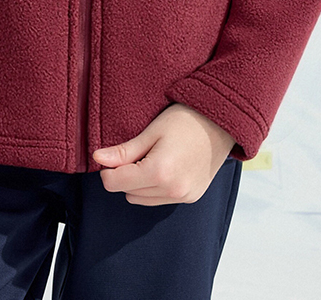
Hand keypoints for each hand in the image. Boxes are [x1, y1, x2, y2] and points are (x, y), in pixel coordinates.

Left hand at [92, 103, 235, 204]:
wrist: (222, 123)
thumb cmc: (186, 120)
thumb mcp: (152, 131)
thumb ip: (124, 151)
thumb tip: (98, 159)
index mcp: (158, 173)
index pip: (115, 184)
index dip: (108, 169)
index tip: (113, 155)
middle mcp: (172, 191)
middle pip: (128, 193)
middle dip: (125, 175)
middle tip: (137, 151)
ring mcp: (183, 197)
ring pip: (142, 200)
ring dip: (140, 184)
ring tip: (153, 158)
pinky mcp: (191, 198)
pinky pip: (160, 200)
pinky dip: (156, 188)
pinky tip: (166, 166)